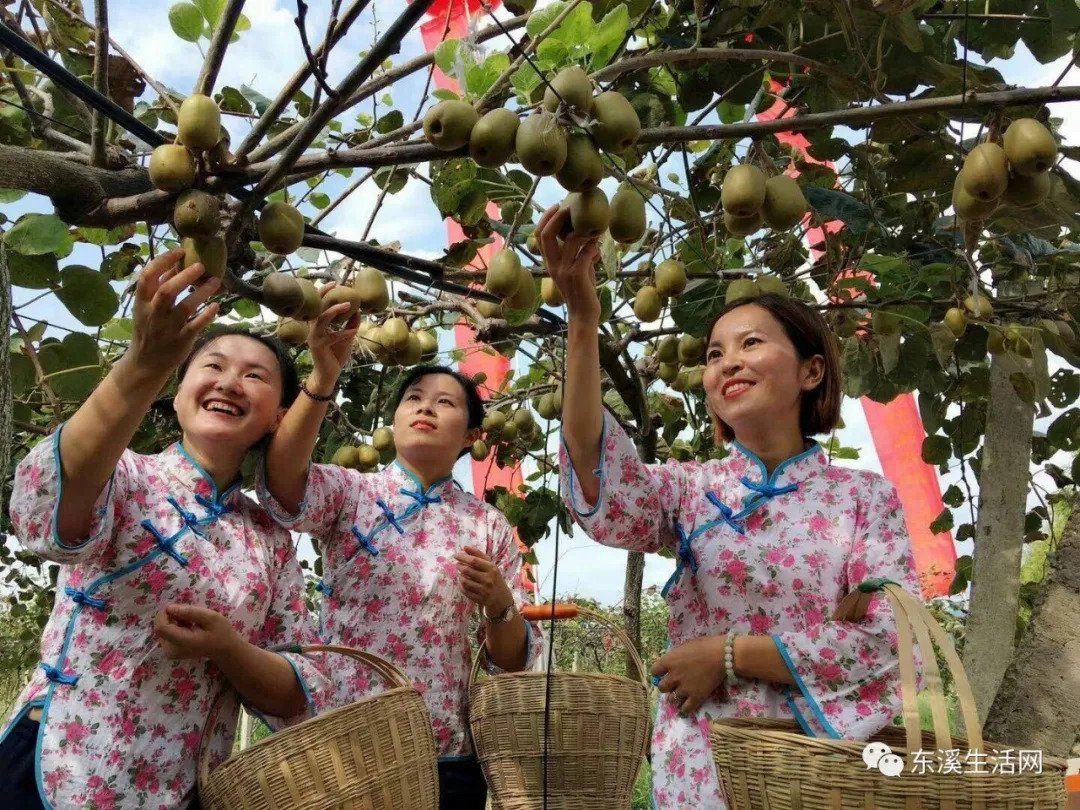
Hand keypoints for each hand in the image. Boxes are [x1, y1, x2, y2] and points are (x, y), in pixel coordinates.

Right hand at [126, 249, 220, 372]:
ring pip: (184, 308)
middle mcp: (153, 314)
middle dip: (184, 277)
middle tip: (201, 266)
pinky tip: (216, 306)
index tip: (178, 252)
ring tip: (216, 281)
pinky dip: (206, 315)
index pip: (147, 277)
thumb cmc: (149, 329)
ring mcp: (167, 328)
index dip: (162, 262)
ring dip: (201, 293)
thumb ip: (157, 288)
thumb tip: (173, 265)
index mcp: (141, 303)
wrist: (146, 362)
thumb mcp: (145, 308)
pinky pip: (195, 326)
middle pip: (166, 291)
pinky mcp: (181, 341)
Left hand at [154, 604, 238, 660]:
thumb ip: (190, 612)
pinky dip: (174, 626)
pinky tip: (188, 627)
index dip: (165, 614)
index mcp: (182, 642)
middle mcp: (171, 650)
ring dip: (173, 620)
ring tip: (191, 622)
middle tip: (189, 615)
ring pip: (162, 629)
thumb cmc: (220, 633)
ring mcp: (169, 652)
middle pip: (160, 627)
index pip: (161, 627)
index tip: (177, 607)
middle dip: (171, 616)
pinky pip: (166, 633)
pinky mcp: (170, 650)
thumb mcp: (210, 617)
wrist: (224, 650)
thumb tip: (170, 608)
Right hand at [306, 284, 360, 391]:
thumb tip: (359, 311)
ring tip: (348, 305)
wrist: (328, 374)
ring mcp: (314, 337)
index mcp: (317, 324)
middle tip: (336, 285)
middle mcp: (313, 328)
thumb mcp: (346, 337)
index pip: (318, 304)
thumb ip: (351, 324)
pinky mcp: (319, 347)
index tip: (335, 282)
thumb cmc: (335, 355)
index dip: (323, 292)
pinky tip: (354, 331)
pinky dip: (344, 333)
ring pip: (321, 319)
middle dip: (324, 294)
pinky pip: (332, 337)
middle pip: (316, 307)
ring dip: (334, 311)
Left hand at [454, 545, 513, 615]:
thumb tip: (465, 547)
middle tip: (457, 565)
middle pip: (467, 571)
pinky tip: (462, 583)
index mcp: (492, 569)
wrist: (502, 599)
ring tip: (461, 574)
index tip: (456, 555)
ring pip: (465, 581)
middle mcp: (488, 579)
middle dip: (459, 566)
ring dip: (460, 576)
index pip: (474, 561)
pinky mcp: (480, 599)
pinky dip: (461, 586)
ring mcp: (484, 590)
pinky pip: (465, 591)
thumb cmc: (494, 578)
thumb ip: (479, 555)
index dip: (463, 557)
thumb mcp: (491, 565)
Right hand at [535, 204, 601, 317]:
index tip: (558, 206)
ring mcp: (563, 270)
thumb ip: (578, 252)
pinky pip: (586, 252)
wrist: (583, 313)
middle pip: (547, 234)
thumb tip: (589, 235)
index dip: (546, 218)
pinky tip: (597, 252)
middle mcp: (553, 265)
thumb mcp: (576, 268)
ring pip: (573, 240)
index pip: (539, 235)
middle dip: (559, 217)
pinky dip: (594, 248)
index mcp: (549, 262)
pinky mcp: (577, 275)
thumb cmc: (582, 290)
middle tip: (571, 208)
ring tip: (595, 235)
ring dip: (586, 233)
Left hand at [652, 635, 726, 714]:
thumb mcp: (685, 646)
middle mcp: (673, 676)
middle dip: (667, 686)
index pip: (654, 671)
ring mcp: (684, 688)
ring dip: (675, 697)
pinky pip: (685, 709)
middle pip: (662, 687)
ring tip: (681, 695)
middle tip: (673, 685)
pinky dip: (685, 708)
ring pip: (672, 699)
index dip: (658, 673)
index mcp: (669, 661)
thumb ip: (675, 656)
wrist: (722, 655)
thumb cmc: (705, 646)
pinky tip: (688, 704)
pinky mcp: (696, 697)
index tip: (663, 674)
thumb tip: (671, 662)